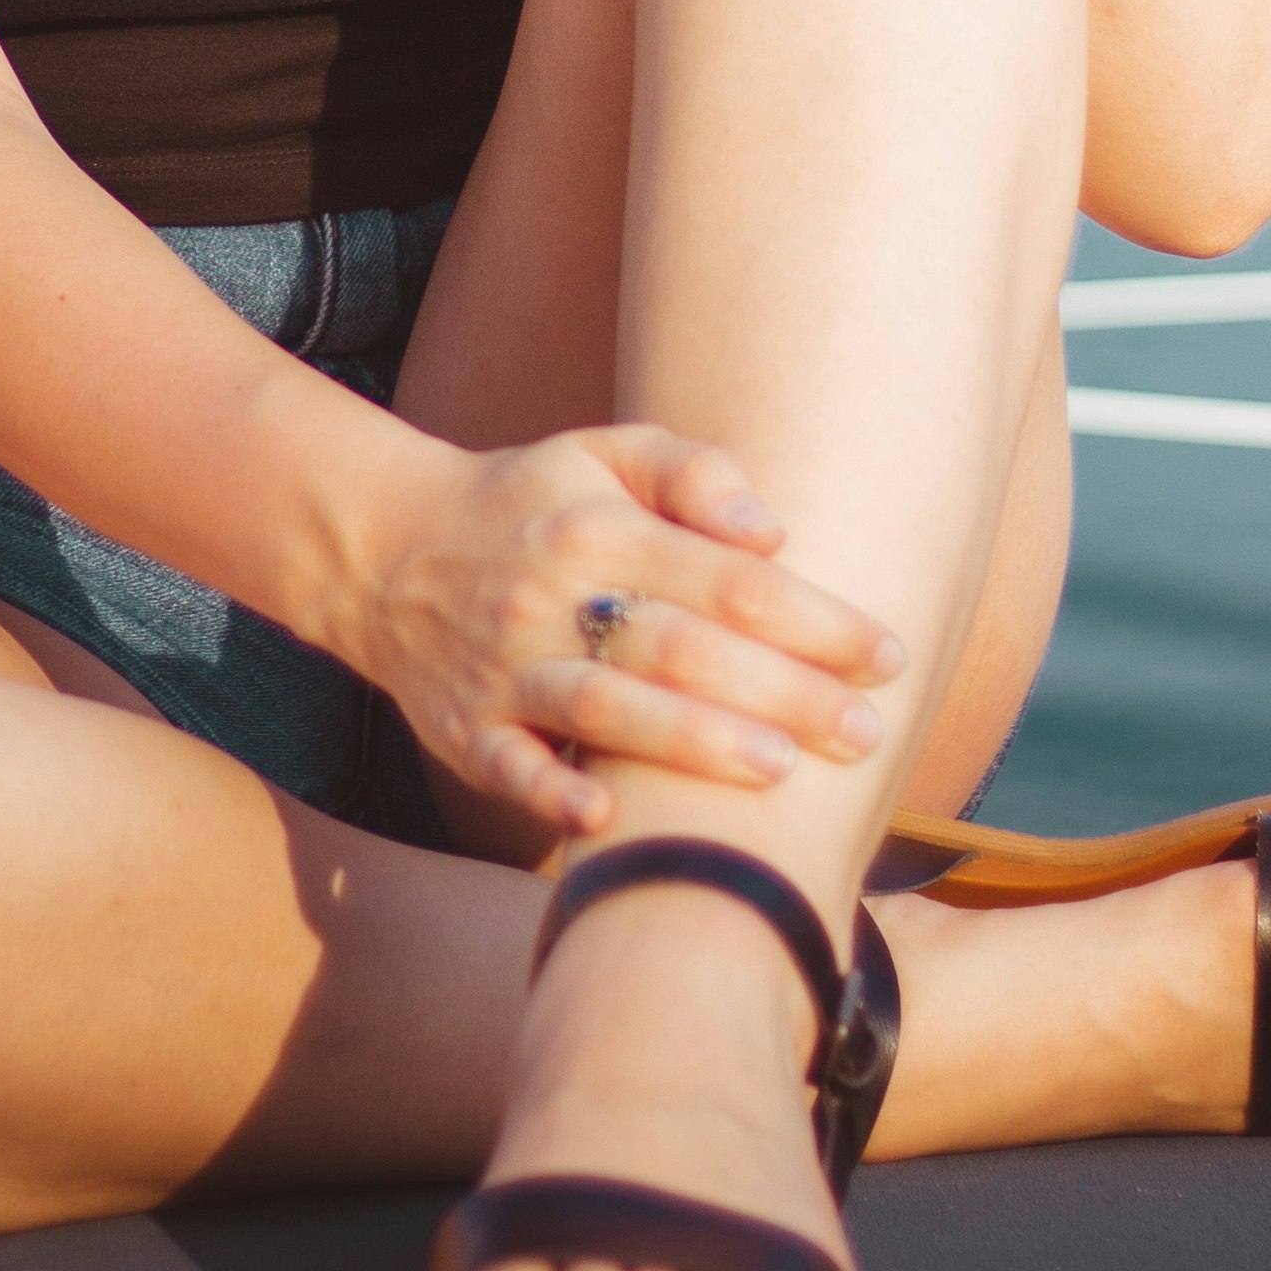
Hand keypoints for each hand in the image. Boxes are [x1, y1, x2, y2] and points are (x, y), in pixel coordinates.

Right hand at [337, 425, 902, 839]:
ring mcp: (503, 666)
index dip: (812, 616)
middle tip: (866, 732)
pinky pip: (508, 767)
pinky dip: (553, 792)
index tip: (886, 655)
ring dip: (692, 741)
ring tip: (780, 772)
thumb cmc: (530, 505)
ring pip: (603, 706)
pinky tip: (609, 815)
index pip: (725, 574)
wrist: (384, 548)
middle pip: (680, 645)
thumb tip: (773, 531)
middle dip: (781, 691)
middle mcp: (550, 594)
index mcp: (598, 525)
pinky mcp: (463, 730)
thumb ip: (693, 472)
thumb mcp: (603, 455)